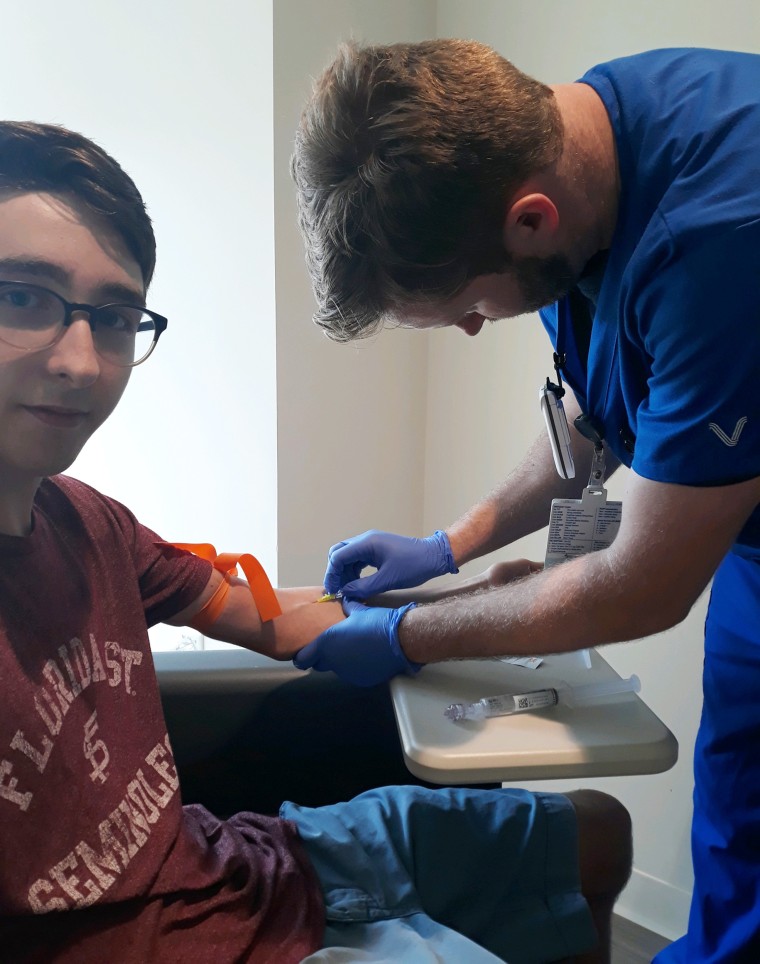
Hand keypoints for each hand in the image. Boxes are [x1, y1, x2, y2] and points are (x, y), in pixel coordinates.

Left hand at [293, 600, 421, 685]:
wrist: (400, 640)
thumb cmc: (377, 623)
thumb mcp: (358, 610)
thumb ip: (346, 607)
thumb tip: (344, 601)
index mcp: (327, 643)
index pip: (303, 659)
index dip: (302, 656)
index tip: (305, 652)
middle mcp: (333, 661)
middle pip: (319, 664)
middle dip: (322, 657)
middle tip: (333, 646)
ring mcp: (347, 673)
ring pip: (336, 669)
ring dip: (340, 661)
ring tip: (354, 648)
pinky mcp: (361, 680)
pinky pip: (352, 673)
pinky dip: (355, 667)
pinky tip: (366, 656)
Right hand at [324, 530, 457, 597]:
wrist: (434, 556)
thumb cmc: (413, 566)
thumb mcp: (387, 580)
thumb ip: (363, 587)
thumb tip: (345, 593)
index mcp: (367, 544)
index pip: (338, 557)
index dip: (332, 574)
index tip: (333, 591)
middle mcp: (366, 540)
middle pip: (339, 553)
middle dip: (335, 572)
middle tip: (338, 590)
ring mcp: (371, 544)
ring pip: (348, 556)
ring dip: (344, 572)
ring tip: (347, 589)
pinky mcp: (377, 549)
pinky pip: (358, 558)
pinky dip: (354, 570)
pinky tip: (356, 583)